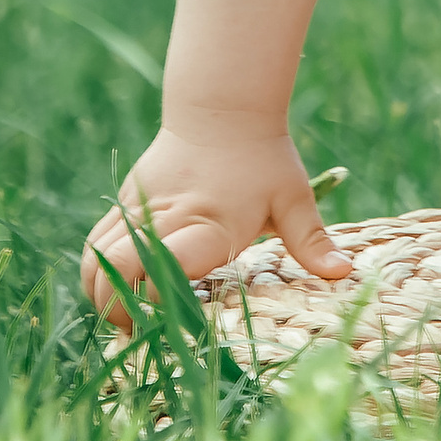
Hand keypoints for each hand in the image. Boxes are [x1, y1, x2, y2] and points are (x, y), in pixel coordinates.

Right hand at [81, 127, 351, 329]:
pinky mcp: (125, 201)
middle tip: (138, 332)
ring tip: (126, 316)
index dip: (156, 301)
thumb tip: (344, 273)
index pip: (164, 268)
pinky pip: (96, 242)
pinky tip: (114, 289)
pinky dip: (95, 271)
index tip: (168, 323)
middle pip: (118, 269)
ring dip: (101, 294)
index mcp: (210, 224)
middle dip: (118, 310)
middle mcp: (168, 218)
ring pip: (97, 258)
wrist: (223, 108)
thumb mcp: (294, 197)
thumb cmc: (265, 159)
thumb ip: (312, 241)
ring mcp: (140, 207)